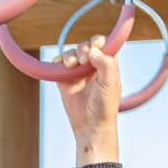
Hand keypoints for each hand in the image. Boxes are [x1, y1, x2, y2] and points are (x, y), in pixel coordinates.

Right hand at [58, 36, 120, 164]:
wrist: (90, 126)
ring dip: (70, 55)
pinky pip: (58, 64)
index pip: (103, 44)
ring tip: (72, 65)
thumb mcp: (110, 84)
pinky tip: (60, 66)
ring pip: (71, 53)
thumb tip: (94, 50)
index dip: (98, 41)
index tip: (96, 46)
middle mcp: (93, 66)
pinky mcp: (64, 79)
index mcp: (107, 64)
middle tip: (83, 60)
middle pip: (86, 46)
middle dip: (83, 48)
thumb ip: (106, 65)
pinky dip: (57, 61)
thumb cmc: (105, 107)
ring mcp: (78, 72)